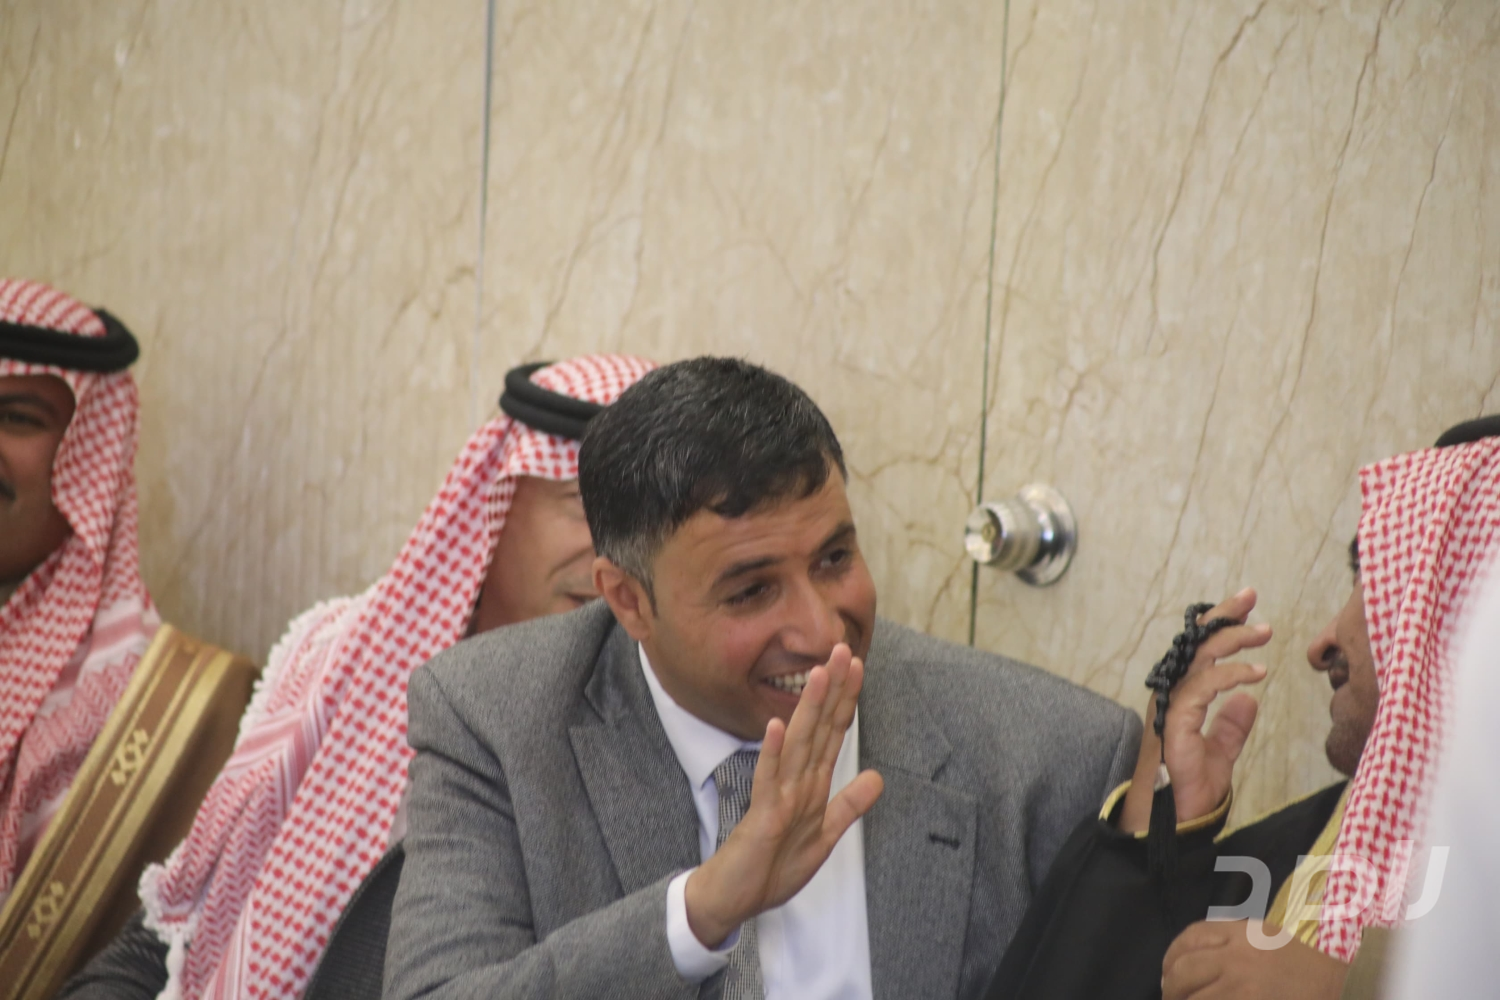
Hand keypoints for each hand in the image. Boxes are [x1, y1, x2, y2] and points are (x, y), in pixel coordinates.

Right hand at [683, 644, 883, 947]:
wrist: (734, 897)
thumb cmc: (771, 866)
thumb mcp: (823, 836)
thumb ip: (848, 805)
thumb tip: (878, 777)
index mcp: (810, 784)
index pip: (833, 734)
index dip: (846, 701)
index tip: (857, 666)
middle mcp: (795, 782)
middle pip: (817, 728)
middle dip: (832, 690)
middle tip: (842, 649)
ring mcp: (778, 796)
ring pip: (796, 744)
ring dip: (807, 709)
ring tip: (818, 674)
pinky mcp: (762, 815)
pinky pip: (767, 780)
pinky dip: (773, 753)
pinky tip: (776, 726)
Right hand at [1119, 589, 1269, 831]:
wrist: (1171, 822)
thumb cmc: (1189, 792)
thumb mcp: (1220, 755)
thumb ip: (1231, 727)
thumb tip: (1247, 699)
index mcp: (1181, 699)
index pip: (1198, 652)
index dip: (1218, 625)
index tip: (1245, 604)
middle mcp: (1171, 695)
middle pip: (1194, 644)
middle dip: (1222, 616)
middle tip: (1250, 596)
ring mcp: (1170, 707)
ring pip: (1197, 659)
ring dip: (1231, 640)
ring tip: (1263, 632)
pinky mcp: (1174, 723)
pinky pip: (1202, 688)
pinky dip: (1230, 676)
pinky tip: (1256, 673)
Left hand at [1162, 920, 1348, 998]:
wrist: (1341, 983)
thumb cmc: (1301, 963)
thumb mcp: (1262, 937)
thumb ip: (1227, 941)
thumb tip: (1187, 959)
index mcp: (1240, 934)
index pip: (1191, 937)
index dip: (1171, 956)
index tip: (1167, 972)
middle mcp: (1238, 959)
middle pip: (1184, 971)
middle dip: (1170, 987)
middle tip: (1170, 997)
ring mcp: (1244, 989)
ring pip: (1195, 998)